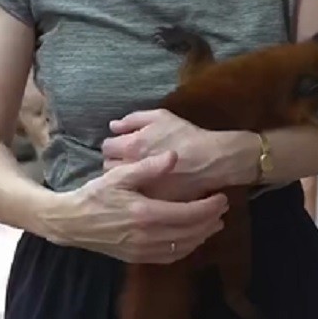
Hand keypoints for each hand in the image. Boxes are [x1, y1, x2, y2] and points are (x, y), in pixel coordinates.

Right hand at [45, 151, 227, 263]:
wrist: (69, 222)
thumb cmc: (95, 195)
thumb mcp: (119, 176)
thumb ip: (149, 167)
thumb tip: (174, 156)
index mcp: (146, 213)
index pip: (189, 214)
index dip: (210, 207)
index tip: (222, 197)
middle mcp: (147, 236)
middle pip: (190, 233)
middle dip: (211, 221)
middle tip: (223, 209)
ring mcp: (141, 250)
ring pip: (182, 247)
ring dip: (201, 236)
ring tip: (214, 223)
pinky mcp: (136, 257)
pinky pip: (168, 257)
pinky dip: (185, 248)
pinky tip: (191, 238)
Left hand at [101, 108, 223, 200]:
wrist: (210, 160)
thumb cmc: (186, 135)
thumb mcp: (161, 117)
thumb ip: (133, 119)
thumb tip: (114, 126)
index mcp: (130, 146)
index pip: (107, 147)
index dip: (115, 145)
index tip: (124, 146)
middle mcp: (130, 168)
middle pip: (109, 167)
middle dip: (117, 162)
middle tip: (131, 160)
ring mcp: (139, 187)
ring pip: (121, 184)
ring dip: (126, 179)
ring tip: (139, 174)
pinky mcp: (150, 201)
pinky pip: (136, 196)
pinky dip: (138, 191)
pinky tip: (148, 185)